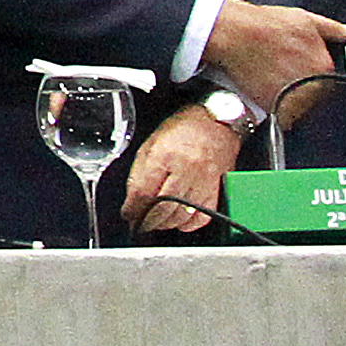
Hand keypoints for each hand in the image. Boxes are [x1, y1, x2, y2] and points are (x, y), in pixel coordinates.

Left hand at [123, 104, 241, 235]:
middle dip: (147, 221)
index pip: (144, 192)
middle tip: (140, 224)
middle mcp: (186, 170)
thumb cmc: (183, 129)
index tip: (128, 214)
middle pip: (163, 208)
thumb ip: (140, 171)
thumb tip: (132, 198)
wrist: (216, 122)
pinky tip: (178, 220)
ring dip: (165, 223)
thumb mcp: (152, 143)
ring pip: (181, 215)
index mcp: (165, 155)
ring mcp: (204, 182)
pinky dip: (188, 224)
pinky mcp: (217, 190)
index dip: (132, 209)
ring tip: (156, 222)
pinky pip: (202, 217)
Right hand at [203, 0, 345, 106]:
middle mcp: (313, 85)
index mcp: (324, 66)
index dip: (312, 75)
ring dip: (289, 100)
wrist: (236, 34)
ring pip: (298, 108)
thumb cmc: (266, 25)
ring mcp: (294, 98)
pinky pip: (282, 117)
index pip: (327, 80)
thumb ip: (333, 29)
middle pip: (313, 96)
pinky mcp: (274, 108)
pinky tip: (265, 92)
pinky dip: (275, 108)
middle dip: (300, 88)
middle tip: (281, 73)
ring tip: (272, 81)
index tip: (298, 69)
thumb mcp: (305, 19)